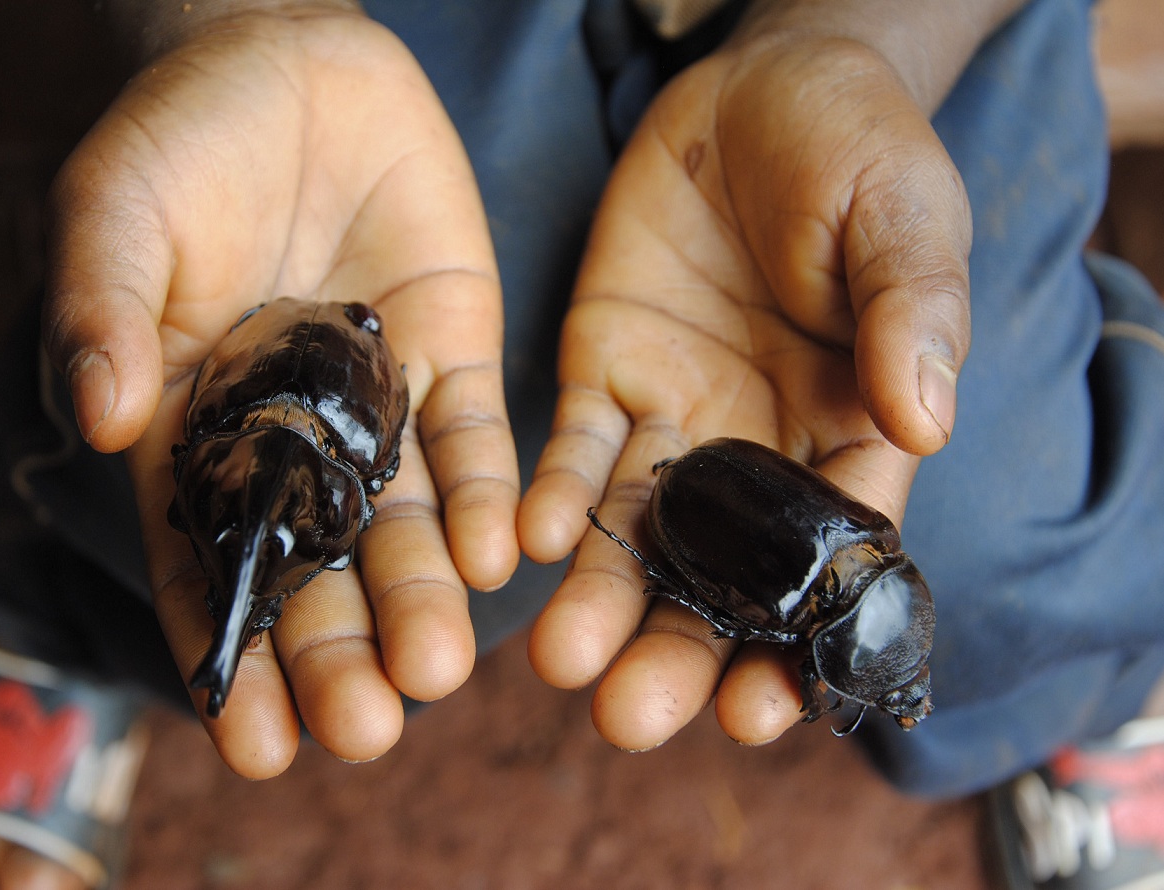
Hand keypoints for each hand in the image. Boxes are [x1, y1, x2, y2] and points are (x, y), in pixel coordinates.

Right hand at [44, 7, 518, 776]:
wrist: (287, 65)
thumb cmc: (179, 139)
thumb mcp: (117, 211)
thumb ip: (103, 310)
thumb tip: (96, 420)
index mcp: (191, 431)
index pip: (204, 562)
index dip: (227, 653)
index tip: (252, 744)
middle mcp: (288, 443)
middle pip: (315, 569)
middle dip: (340, 652)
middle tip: (369, 731)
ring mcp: (374, 409)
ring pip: (403, 526)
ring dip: (424, 600)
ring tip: (441, 672)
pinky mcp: (449, 362)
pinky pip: (473, 444)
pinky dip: (489, 499)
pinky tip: (504, 556)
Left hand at [519, 33, 971, 748]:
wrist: (757, 88)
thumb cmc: (857, 149)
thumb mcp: (904, 218)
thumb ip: (909, 314)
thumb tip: (921, 421)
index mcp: (850, 432)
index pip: (831, 558)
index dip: (798, 638)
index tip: (761, 714)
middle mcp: (756, 447)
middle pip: (718, 571)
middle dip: (676, 647)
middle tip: (628, 716)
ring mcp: (675, 416)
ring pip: (638, 531)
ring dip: (599, 600)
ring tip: (561, 666)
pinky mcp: (603, 371)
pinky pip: (577, 448)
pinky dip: (558, 495)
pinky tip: (534, 540)